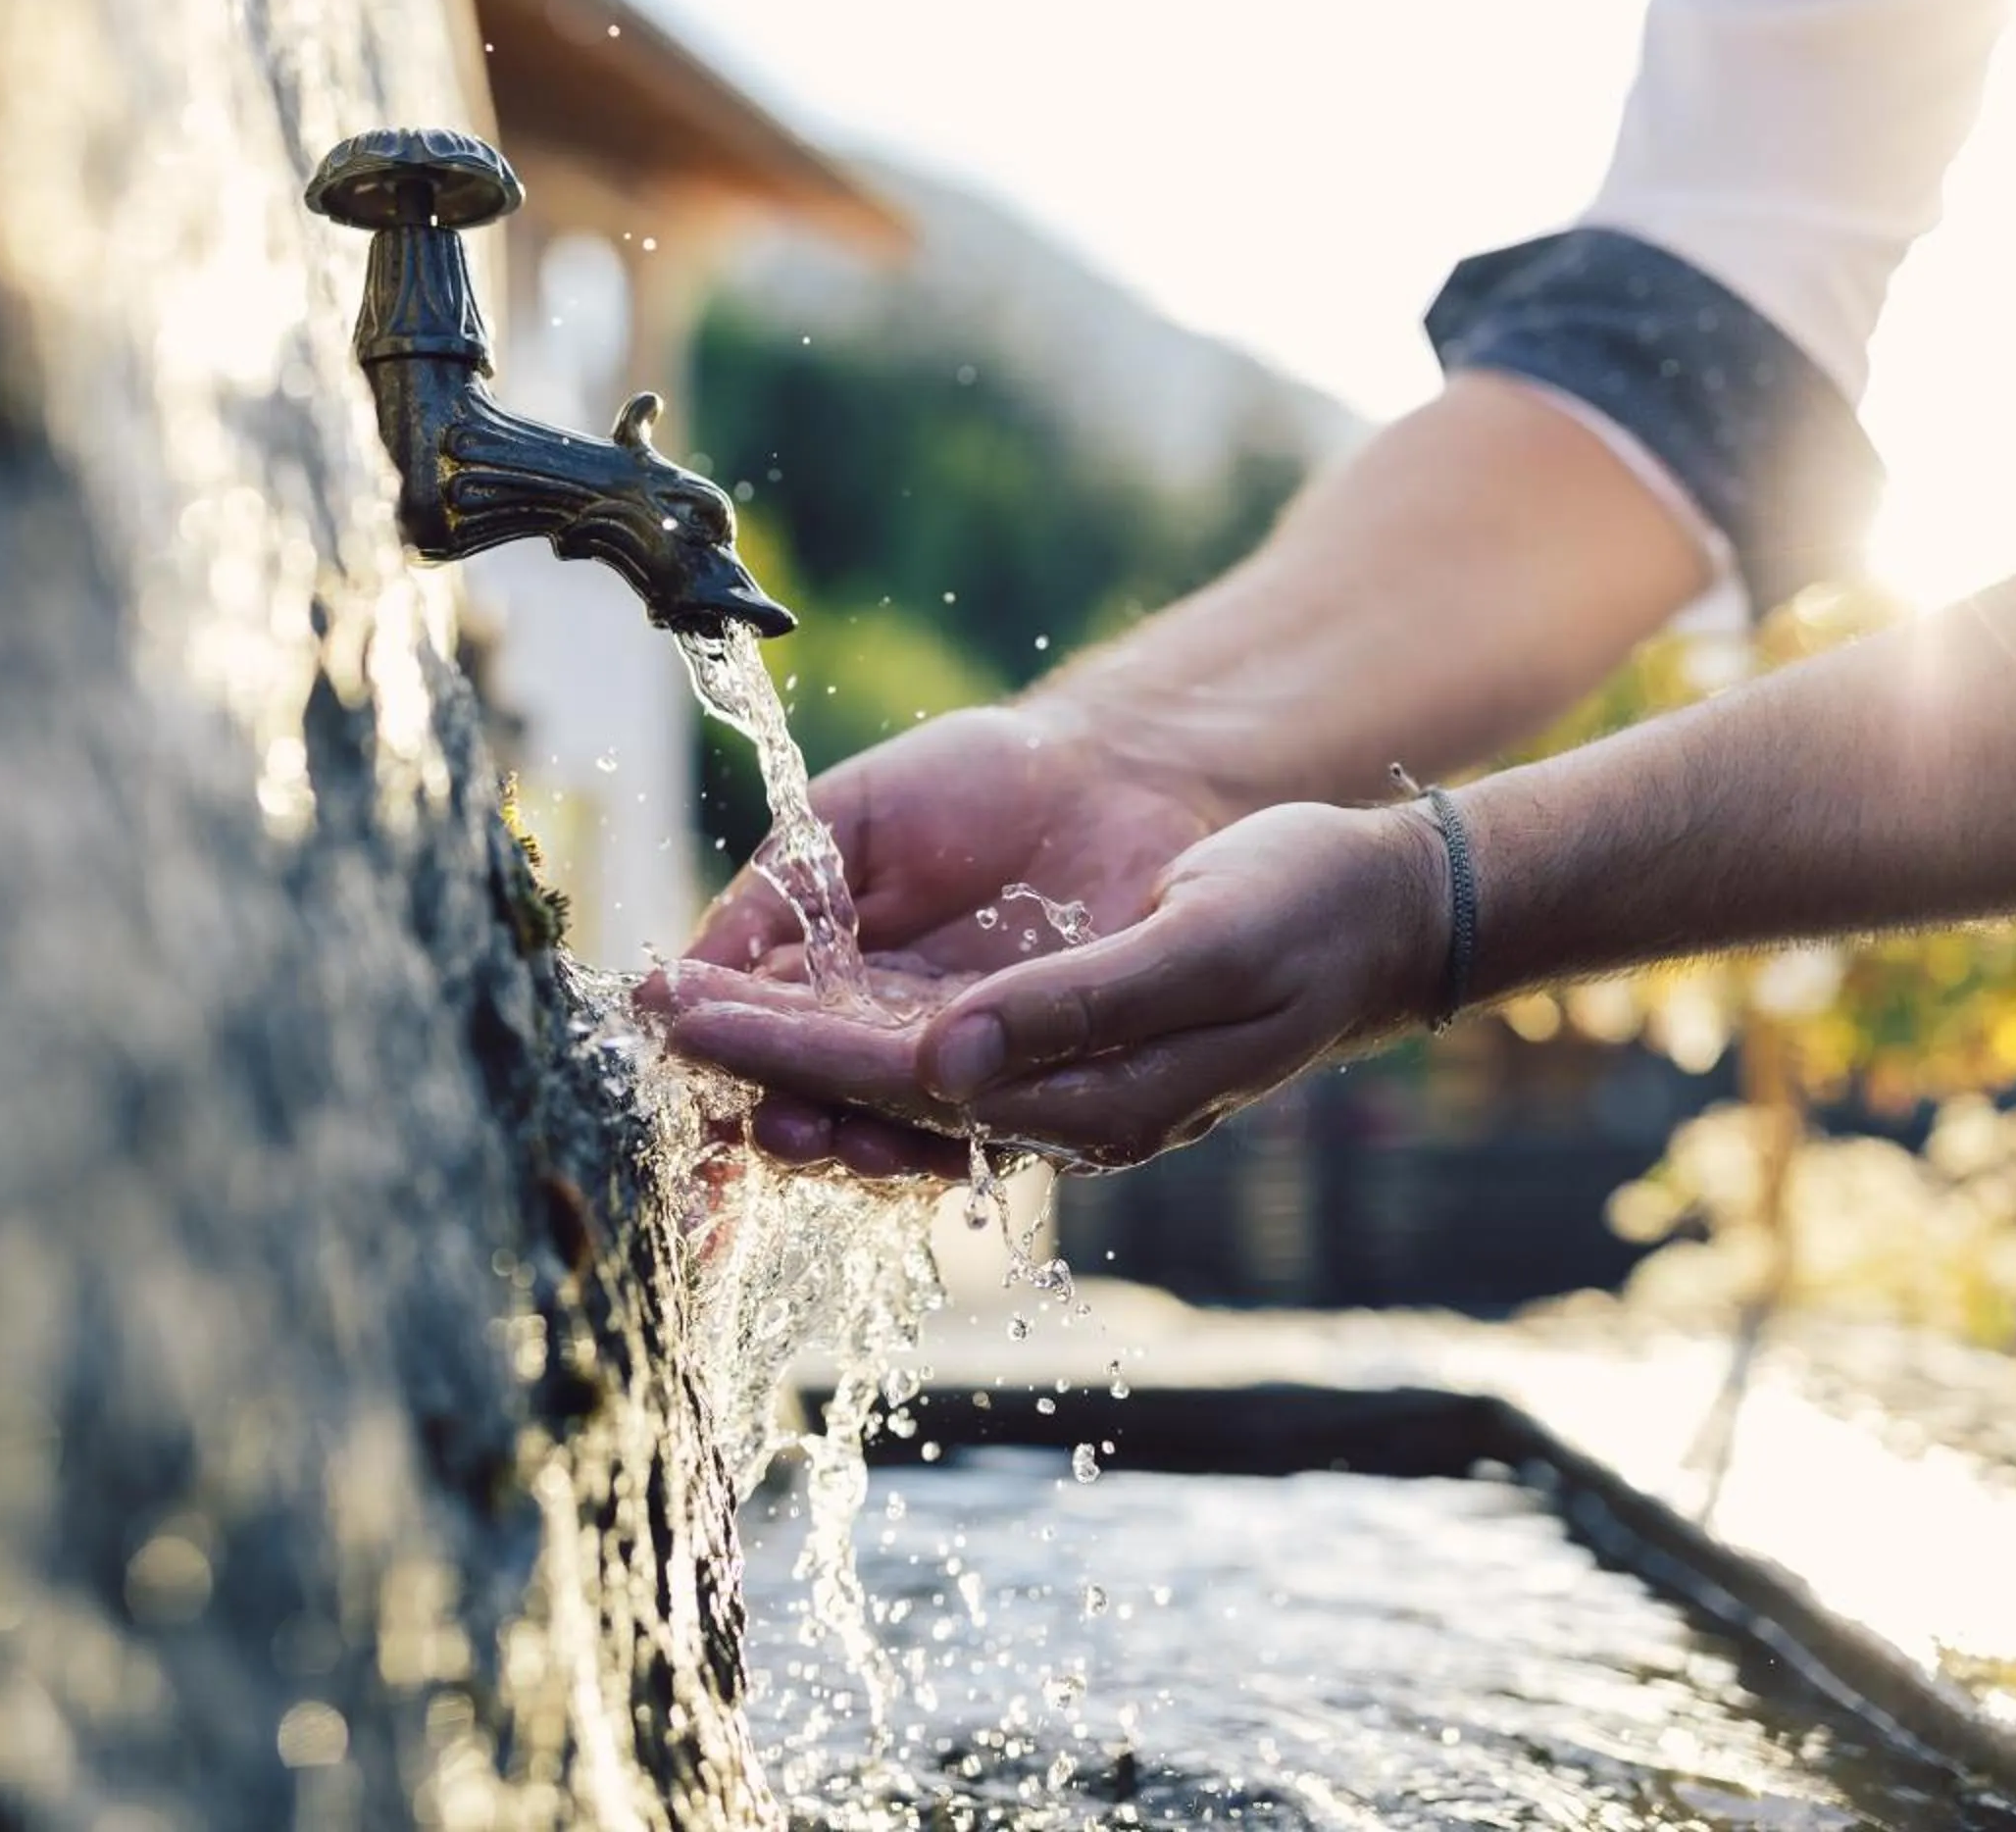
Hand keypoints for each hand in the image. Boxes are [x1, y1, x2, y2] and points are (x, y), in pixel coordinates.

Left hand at [665, 802, 1450, 1172]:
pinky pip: (919, 1048)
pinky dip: (837, 1027)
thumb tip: (941, 1058)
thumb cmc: (1299, 912)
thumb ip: (1075, 1007)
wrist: (1373, 907)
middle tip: (643, 1019)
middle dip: (753, 1062)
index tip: (683, 1015)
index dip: (783, 1051)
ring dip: (780, 1054)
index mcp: (1089, 1103)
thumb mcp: (1202, 945)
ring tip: (678, 1017)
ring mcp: (1047, 1079)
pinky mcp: (1045, 1036)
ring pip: (884, 1083)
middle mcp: (1052, 1108)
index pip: (901, 1084)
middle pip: (870, 1097)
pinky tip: (774, 1000)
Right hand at [670, 699, 1219, 1175]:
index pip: (762, 1029)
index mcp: (833, 982)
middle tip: (752, 1116)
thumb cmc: (975, 784)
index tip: (675, 1033)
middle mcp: (893, 1039)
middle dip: (781, 1111)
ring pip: (896, 1124)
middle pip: (822, 1094)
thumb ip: (775, 895)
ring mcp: (969, 1067)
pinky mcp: (1048, 1083)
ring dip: (849, 1138)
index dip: (718, 1038)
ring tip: (811, 1132)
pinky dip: (948, 1139)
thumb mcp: (851, 824)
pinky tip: (907, 1134)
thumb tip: (679, 974)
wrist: (1111, 777)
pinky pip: (994, 1128)